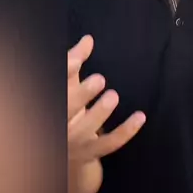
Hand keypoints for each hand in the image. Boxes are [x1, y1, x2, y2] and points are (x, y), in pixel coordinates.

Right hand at [67, 34, 145, 192]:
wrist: (64, 150)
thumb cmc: (66, 106)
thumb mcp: (68, 83)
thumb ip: (75, 61)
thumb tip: (88, 39)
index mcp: (51, 102)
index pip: (55, 88)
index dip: (64, 74)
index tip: (75, 61)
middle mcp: (58, 122)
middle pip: (65, 111)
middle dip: (80, 96)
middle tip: (99, 80)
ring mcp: (72, 140)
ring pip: (84, 130)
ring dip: (99, 114)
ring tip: (113, 96)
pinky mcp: (90, 152)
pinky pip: (108, 145)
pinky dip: (125, 132)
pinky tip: (140, 116)